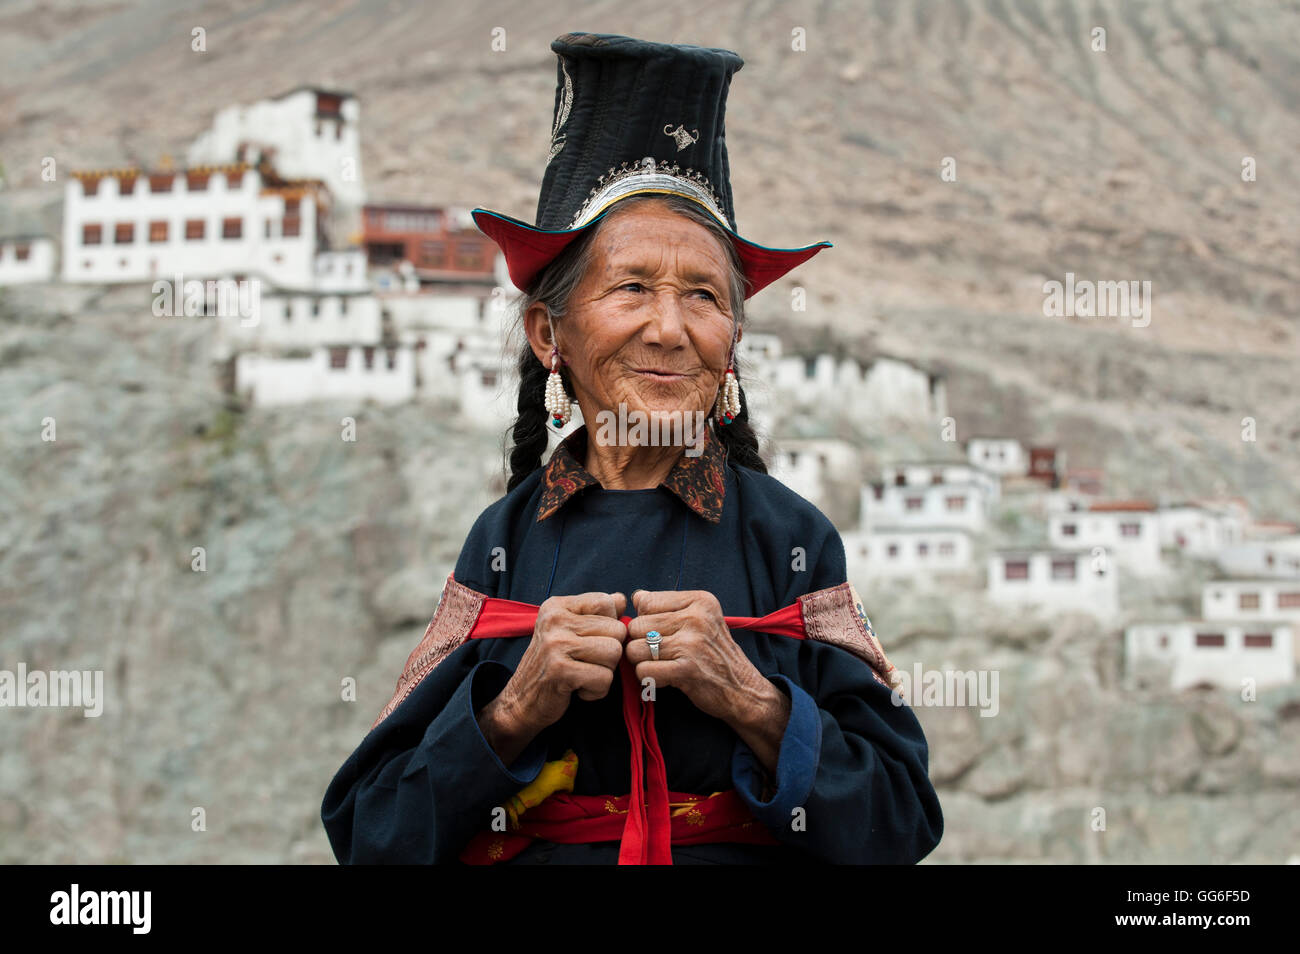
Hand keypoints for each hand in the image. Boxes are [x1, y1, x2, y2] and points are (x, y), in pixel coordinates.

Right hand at [479, 592, 626, 763]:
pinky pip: (605, 678)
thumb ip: (596, 613)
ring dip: (605, 672)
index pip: (607, 602)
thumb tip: (622, 599)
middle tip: (585, 663)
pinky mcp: (560, 671)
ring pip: (614, 653)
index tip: (589, 641)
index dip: (609, 626)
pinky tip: (578, 689)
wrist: (521, 701)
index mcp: (557, 606)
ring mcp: (555, 644)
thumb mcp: (570, 631)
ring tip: (582, 675)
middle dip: (609, 653)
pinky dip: (597, 690)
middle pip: (617, 630)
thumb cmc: (553, 664)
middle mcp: (554, 620)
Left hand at [623, 589, 788, 744]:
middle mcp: (696, 617)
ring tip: (662, 665)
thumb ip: (667, 606)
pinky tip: (664, 678)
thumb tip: (635, 597)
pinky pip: (643, 671)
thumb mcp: (700, 619)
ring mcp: (692, 644)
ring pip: (635, 649)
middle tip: (661, 654)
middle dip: (641, 643)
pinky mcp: (686, 670)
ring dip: (642, 662)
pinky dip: (648, 678)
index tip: (663, 634)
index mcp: (700, 600)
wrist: (742, 689)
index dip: (646, 620)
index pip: (645, 602)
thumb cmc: (714, 653)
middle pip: (637, 626)